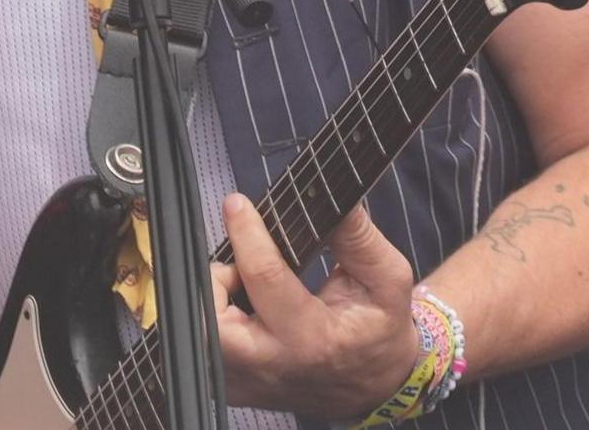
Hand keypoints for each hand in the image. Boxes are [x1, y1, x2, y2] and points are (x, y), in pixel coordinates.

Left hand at [210, 194, 419, 417]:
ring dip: (209, 304)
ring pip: (201, 342)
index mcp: (313, 338)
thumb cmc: (379, 328)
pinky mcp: (238, 390)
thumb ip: (359, 239)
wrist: (375, 385)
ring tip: (238, 289)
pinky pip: (204, 355)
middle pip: (212, 327)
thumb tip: (335, 198)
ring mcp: (251, 383)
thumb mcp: (387, 280)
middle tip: (234, 268)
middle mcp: (275, 365)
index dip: (247, 234)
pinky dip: (211, 326)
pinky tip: (236, 312)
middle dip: (213, 284)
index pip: (265, 278)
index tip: (237, 204)